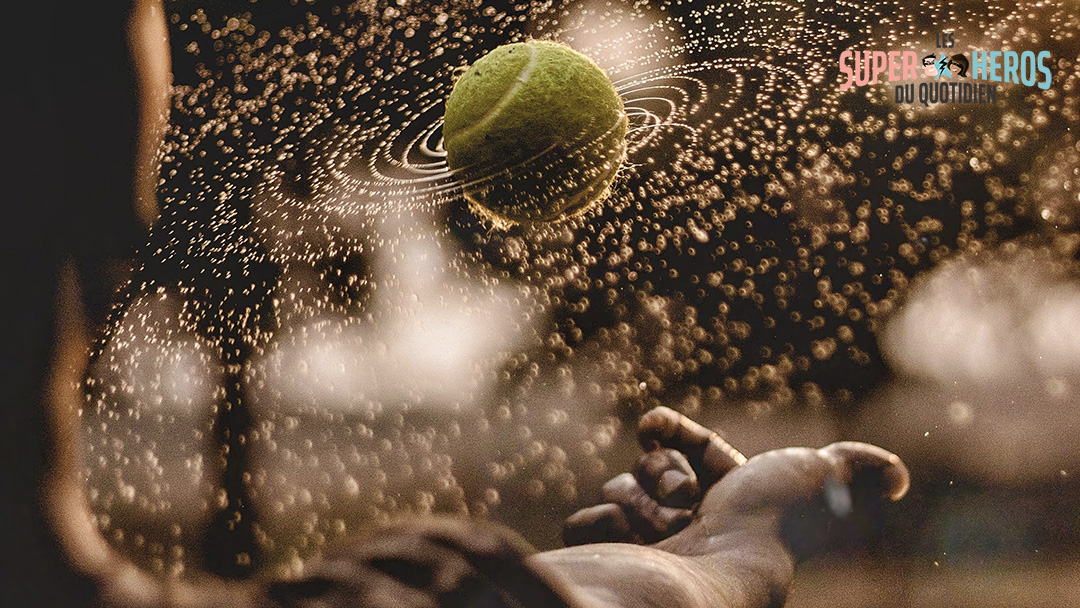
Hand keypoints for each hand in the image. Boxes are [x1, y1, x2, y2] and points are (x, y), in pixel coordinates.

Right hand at [535, 406, 909, 607]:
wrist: (724, 570)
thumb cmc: (772, 523)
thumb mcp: (822, 479)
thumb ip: (855, 466)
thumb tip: (898, 477)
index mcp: (725, 503)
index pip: (688, 449)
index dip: (671, 432)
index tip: (652, 425)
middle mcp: (685, 527)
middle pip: (648, 469)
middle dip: (662, 472)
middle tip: (684, 497)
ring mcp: (646, 547)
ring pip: (616, 490)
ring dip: (637, 499)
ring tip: (669, 528)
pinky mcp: (611, 561)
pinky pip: (583, 523)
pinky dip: (600, 524)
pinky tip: (626, 541)